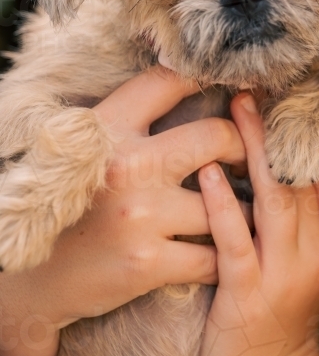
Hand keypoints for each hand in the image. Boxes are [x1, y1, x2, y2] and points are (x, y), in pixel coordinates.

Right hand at [0, 66, 247, 355]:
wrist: (29, 281)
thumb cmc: (73, 206)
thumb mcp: (91, 149)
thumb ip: (133, 118)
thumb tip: (187, 74)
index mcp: (108, 128)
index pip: (168, 82)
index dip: (205, 78)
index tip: (233, 87)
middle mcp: (127, 164)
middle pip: (214, 136)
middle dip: (241, 145)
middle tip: (248, 156)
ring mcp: (139, 214)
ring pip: (222, 200)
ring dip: (243, 208)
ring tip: (251, 207)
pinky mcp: (147, 263)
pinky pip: (213, 255)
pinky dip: (228, 255)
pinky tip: (230, 251)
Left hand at [196, 93, 318, 355]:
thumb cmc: (277, 311)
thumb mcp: (304, 258)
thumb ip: (302, 210)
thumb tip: (283, 146)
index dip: (314, 125)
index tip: (296, 85)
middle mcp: (316, 251)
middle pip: (302, 173)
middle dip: (281, 124)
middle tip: (259, 82)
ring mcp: (284, 273)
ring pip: (275, 197)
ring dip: (255, 148)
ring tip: (237, 107)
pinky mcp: (247, 294)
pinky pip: (234, 241)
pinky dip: (223, 203)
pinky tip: (208, 173)